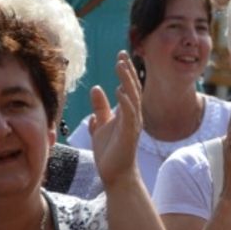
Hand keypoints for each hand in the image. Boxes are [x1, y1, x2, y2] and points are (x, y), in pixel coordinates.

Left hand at [89, 51, 141, 186]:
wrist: (115, 175)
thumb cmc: (110, 152)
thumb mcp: (100, 126)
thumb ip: (100, 108)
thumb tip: (97, 89)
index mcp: (126, 113)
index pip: (128, 87)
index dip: (125, 72)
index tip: (120, 56)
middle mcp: (133, 116)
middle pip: (132, 88)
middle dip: (127, 71)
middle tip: (122, 54)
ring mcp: (133, 124)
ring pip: (132, 97)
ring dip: (127, 80)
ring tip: (120, 65)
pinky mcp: (129, 134)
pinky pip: (130, 114)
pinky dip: (126, 101)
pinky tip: (120, 90)